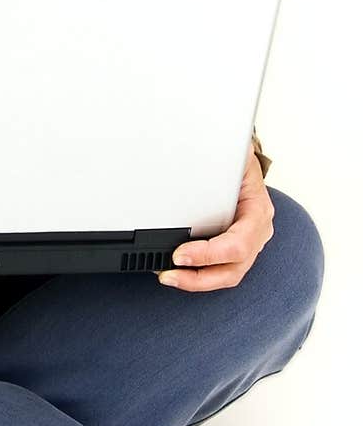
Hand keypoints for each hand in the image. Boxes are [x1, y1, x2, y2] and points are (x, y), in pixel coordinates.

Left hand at [157, 142, 274, 291]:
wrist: (245, 164)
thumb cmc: (239, 161)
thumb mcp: (236, 153)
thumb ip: (226, 155)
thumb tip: (204, 144)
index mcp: (258, 212)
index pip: (238, 244)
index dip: (209, 254)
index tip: (180, 253)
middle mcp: (257, 233)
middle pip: (232, 268)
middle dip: (198, 276)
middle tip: (168, 272)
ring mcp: (248, 245)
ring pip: (225, 276)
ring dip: (195, 281)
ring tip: (167, 276)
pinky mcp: (234, 251)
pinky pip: (218, 271)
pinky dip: (196, 275)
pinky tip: (175, 271)